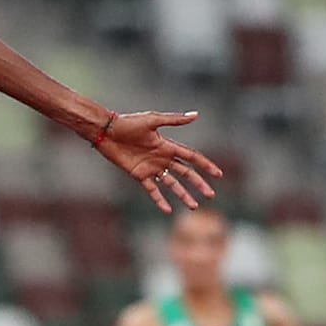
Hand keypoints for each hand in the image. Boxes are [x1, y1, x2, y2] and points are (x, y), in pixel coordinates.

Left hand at [95, 111, 224, 212]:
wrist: (107, 132)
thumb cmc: (128, 123)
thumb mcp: (152, 120)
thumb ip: (174, 120)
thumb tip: (196, 115)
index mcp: (168, 146)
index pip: (191, 157)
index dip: (205, 165)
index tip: (218, 175)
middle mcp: (162, 158)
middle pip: (185, 173)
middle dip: (198, 184)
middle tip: (210, 195)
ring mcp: (151, 168)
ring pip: (172, 184)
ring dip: (183, 195)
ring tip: (194, 206)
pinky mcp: (139, 175)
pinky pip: (152, 190)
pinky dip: (160, 200)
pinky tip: (167, 210)